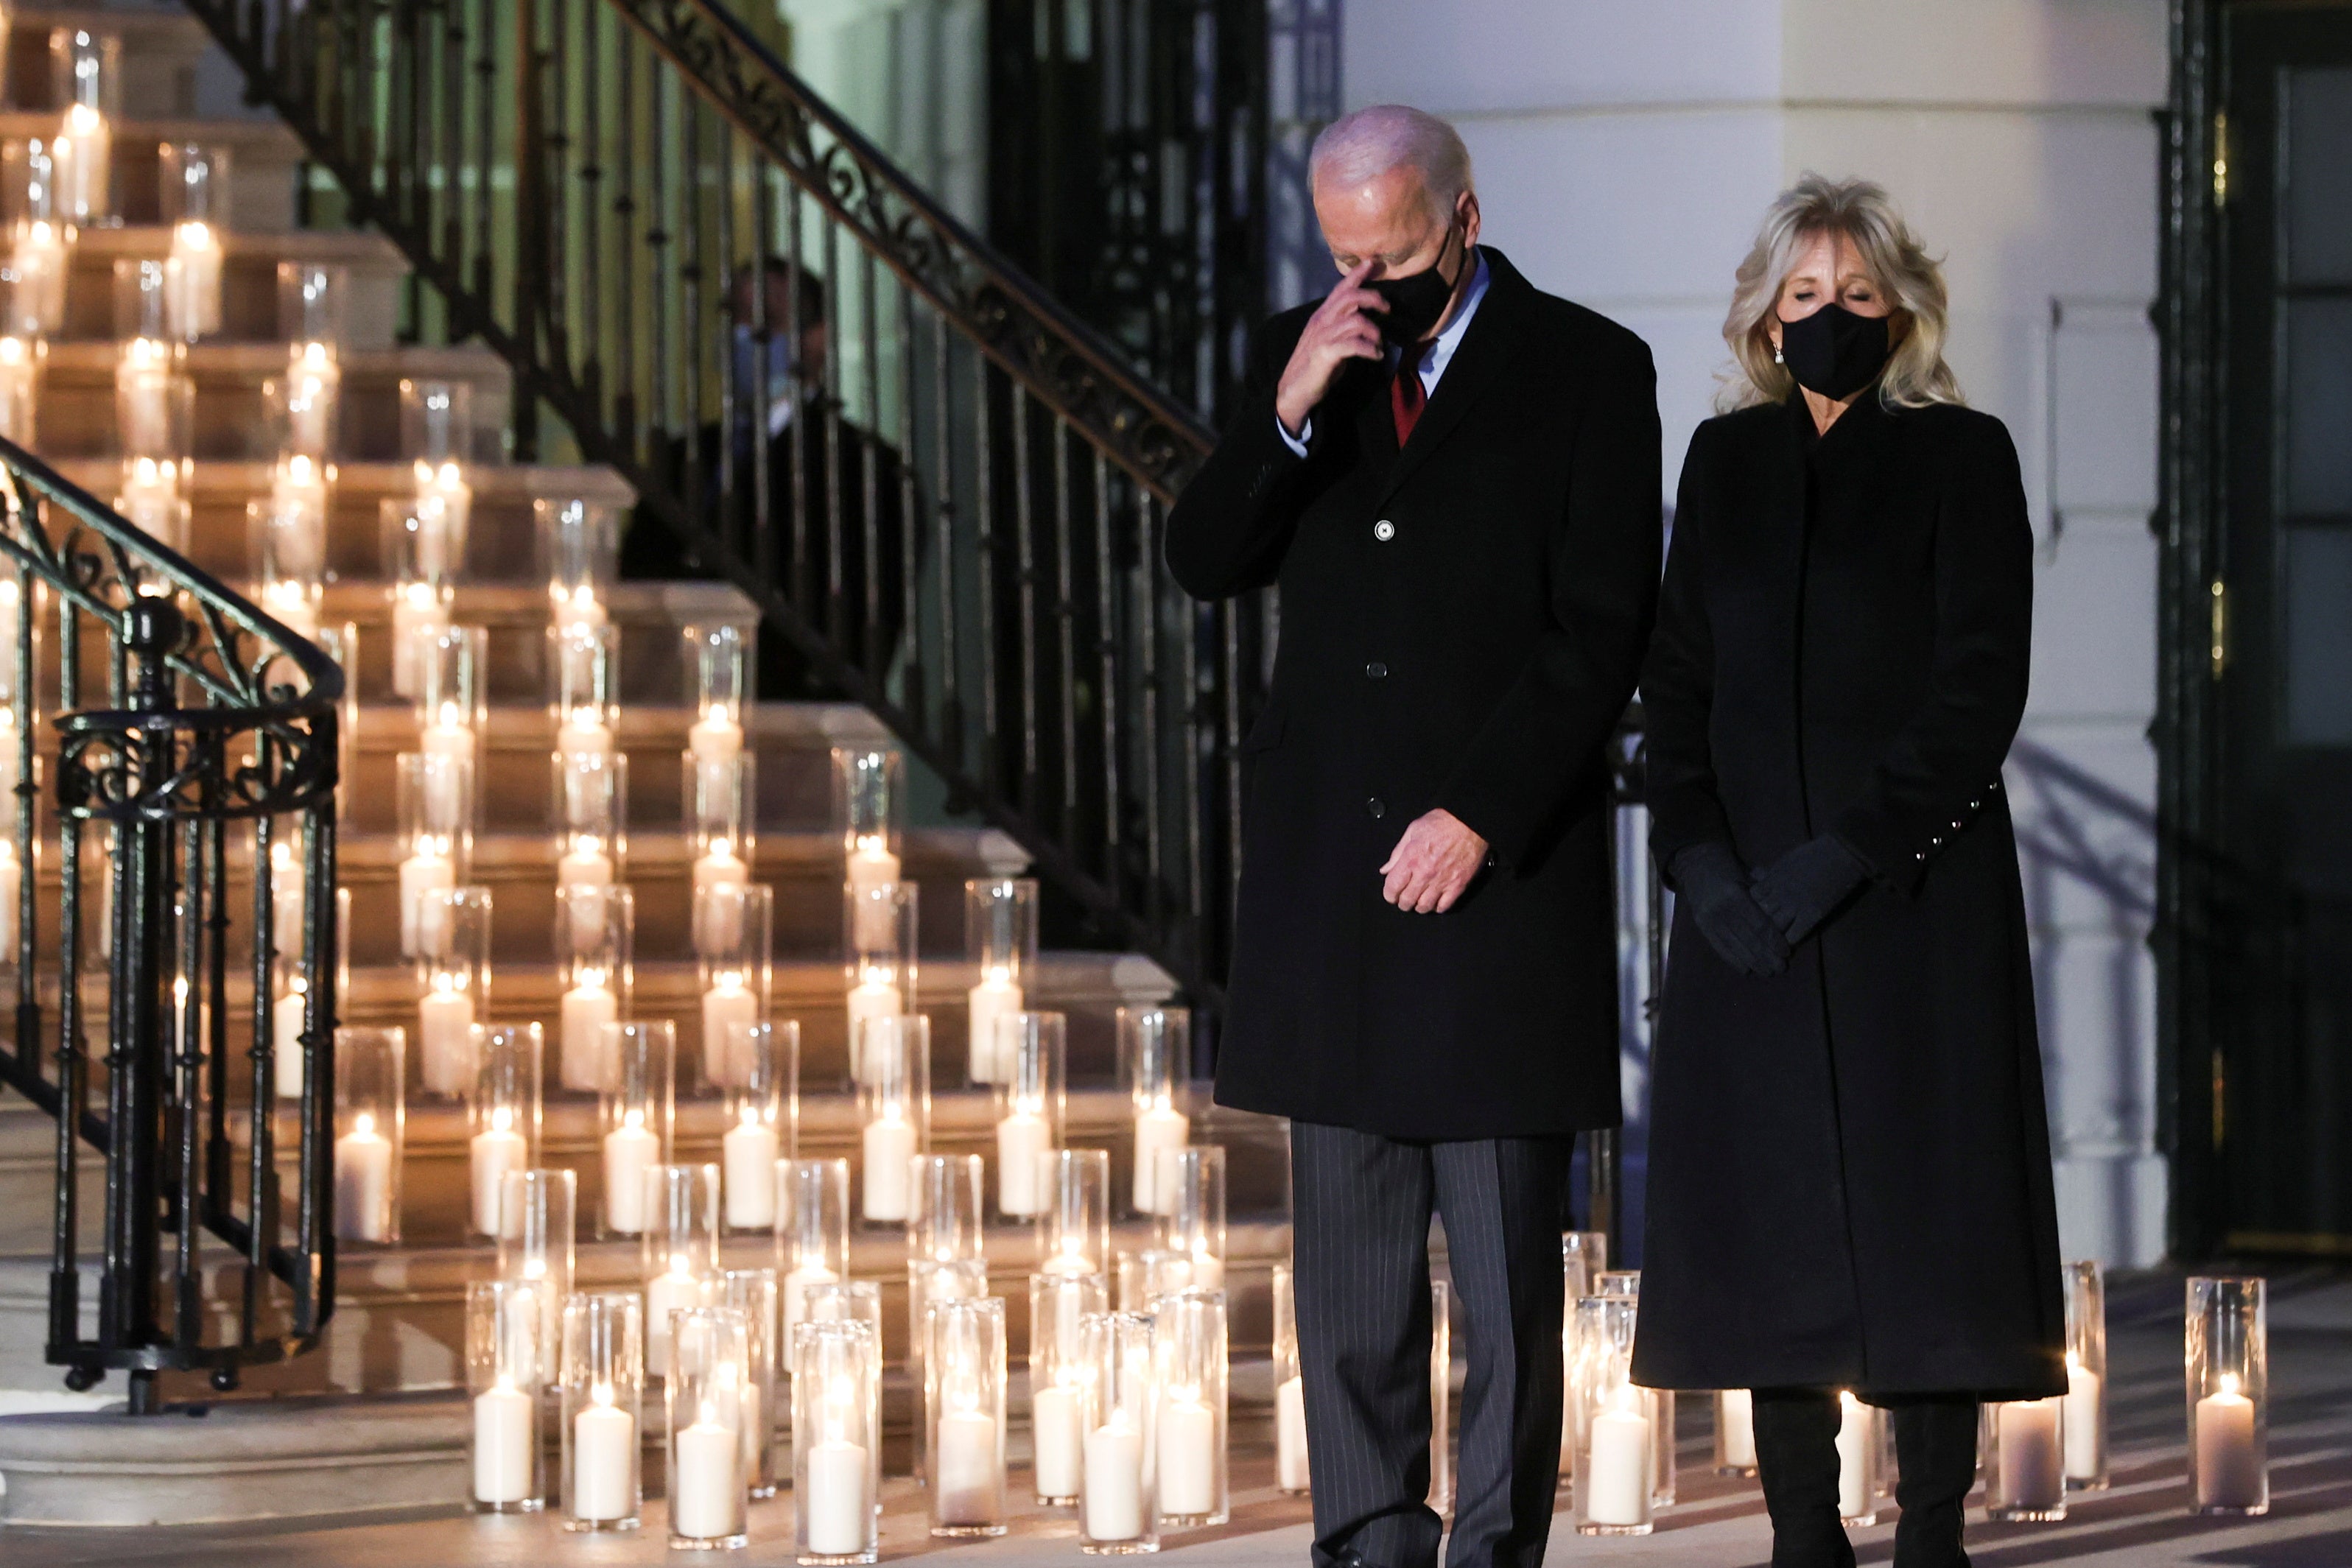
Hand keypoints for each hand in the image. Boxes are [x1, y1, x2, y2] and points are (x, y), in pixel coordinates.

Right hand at [1275, 261, 1385, 435]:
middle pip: (1351, 297)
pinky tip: (1375, 356)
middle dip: (1374, 298)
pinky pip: (1354, 344)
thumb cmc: (1314, 366)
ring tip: (1379, 344)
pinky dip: (1370, 349)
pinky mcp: (1326, 353)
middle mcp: (1322, 321)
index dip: (1357, 274)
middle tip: (1387, 309)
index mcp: (1322, 316)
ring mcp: (1323, 336)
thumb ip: (1343, 327)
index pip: (1340, 289)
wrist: (1294, 391)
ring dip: (1375, 332)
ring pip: (1356, 320)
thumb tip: (1366, 320)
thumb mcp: (1329, 340)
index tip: (1372, 262)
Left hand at [1380, 809, 1488, 913]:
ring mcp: (1442, 881)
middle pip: (1407, 901)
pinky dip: (1437, 907)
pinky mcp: (1458, 885)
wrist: (1470, 823)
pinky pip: (1444, 906)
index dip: (1389, 895)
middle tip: (1404, 899)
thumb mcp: (1413, 830)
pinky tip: (1436, 901)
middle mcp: (1425, 874)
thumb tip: (1386, 870)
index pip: (1392, 888)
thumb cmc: (1442, 822)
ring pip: (1425, 907)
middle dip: (1402, 902)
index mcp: (1411, 859)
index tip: (1391, 894)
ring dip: (1419, 907)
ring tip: (1419, 901)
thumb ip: (1397, 853)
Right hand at [1668, 842, 1788, 976]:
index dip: (1773, 940)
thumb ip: (1764, 897)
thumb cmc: (1731, 869)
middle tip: (1780, 968)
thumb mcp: (1749, 876)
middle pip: (1747, 938)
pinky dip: (1732, 959)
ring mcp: (1708, 918)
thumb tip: (1786, 917)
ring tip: (1767, 971)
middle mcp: (1720, 908)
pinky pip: (1718, 946)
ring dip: (1752, 961)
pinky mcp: (1701, 925)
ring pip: (1734, 945)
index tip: (1786, 951)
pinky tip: (1745, 969)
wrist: (1698, 863)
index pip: (1758, 923)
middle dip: (1765, 955)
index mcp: (1734, 894)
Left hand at [1750, 834, 1867, 946]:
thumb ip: (1769, 871)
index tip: (1761, 904)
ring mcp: (1795, 906)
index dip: (1756, 901)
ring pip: (1775, 925)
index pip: (1754, 896)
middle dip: (1764, 917)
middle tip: (1769, 922)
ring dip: (1776, 929)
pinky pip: (1794, 934)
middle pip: (1762, 912)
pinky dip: (1791, 938)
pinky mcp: (1811, 915)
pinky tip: (1792, 937)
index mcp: (1773, 878)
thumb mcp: (1786, 859)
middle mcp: (1780, 893)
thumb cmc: (1813, 854)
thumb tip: (1754, 875)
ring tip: (1779, 932)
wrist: (1840, 857)